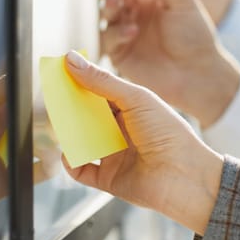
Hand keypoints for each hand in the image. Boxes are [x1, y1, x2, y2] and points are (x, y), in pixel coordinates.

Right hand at [63, 51, 223, 234]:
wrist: (185, 177)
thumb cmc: (168, 134)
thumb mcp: (136, 99)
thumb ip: (103, 81)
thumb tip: (72, 60)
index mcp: (133, 110)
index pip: (101, 93)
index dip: (82, 84)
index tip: (61, 73)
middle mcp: (123, 132)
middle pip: (89, 118)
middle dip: (72, 109)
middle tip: (54, 98)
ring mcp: (115, 155)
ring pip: (83, 142)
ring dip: (69, 134)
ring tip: (59, 124)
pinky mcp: (109, 179)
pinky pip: (82, 170)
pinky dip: (72, 163)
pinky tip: (69, 153)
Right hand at [101, 0, 239, 127]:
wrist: (199, 74)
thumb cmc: (196, 35)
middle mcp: (134, 11)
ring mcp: (125, 32)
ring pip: (106, 13)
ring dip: (108, 6)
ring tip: (117, 4)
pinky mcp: (120, 54)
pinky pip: (108, 39)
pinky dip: (116, 32)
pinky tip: (132, 31)